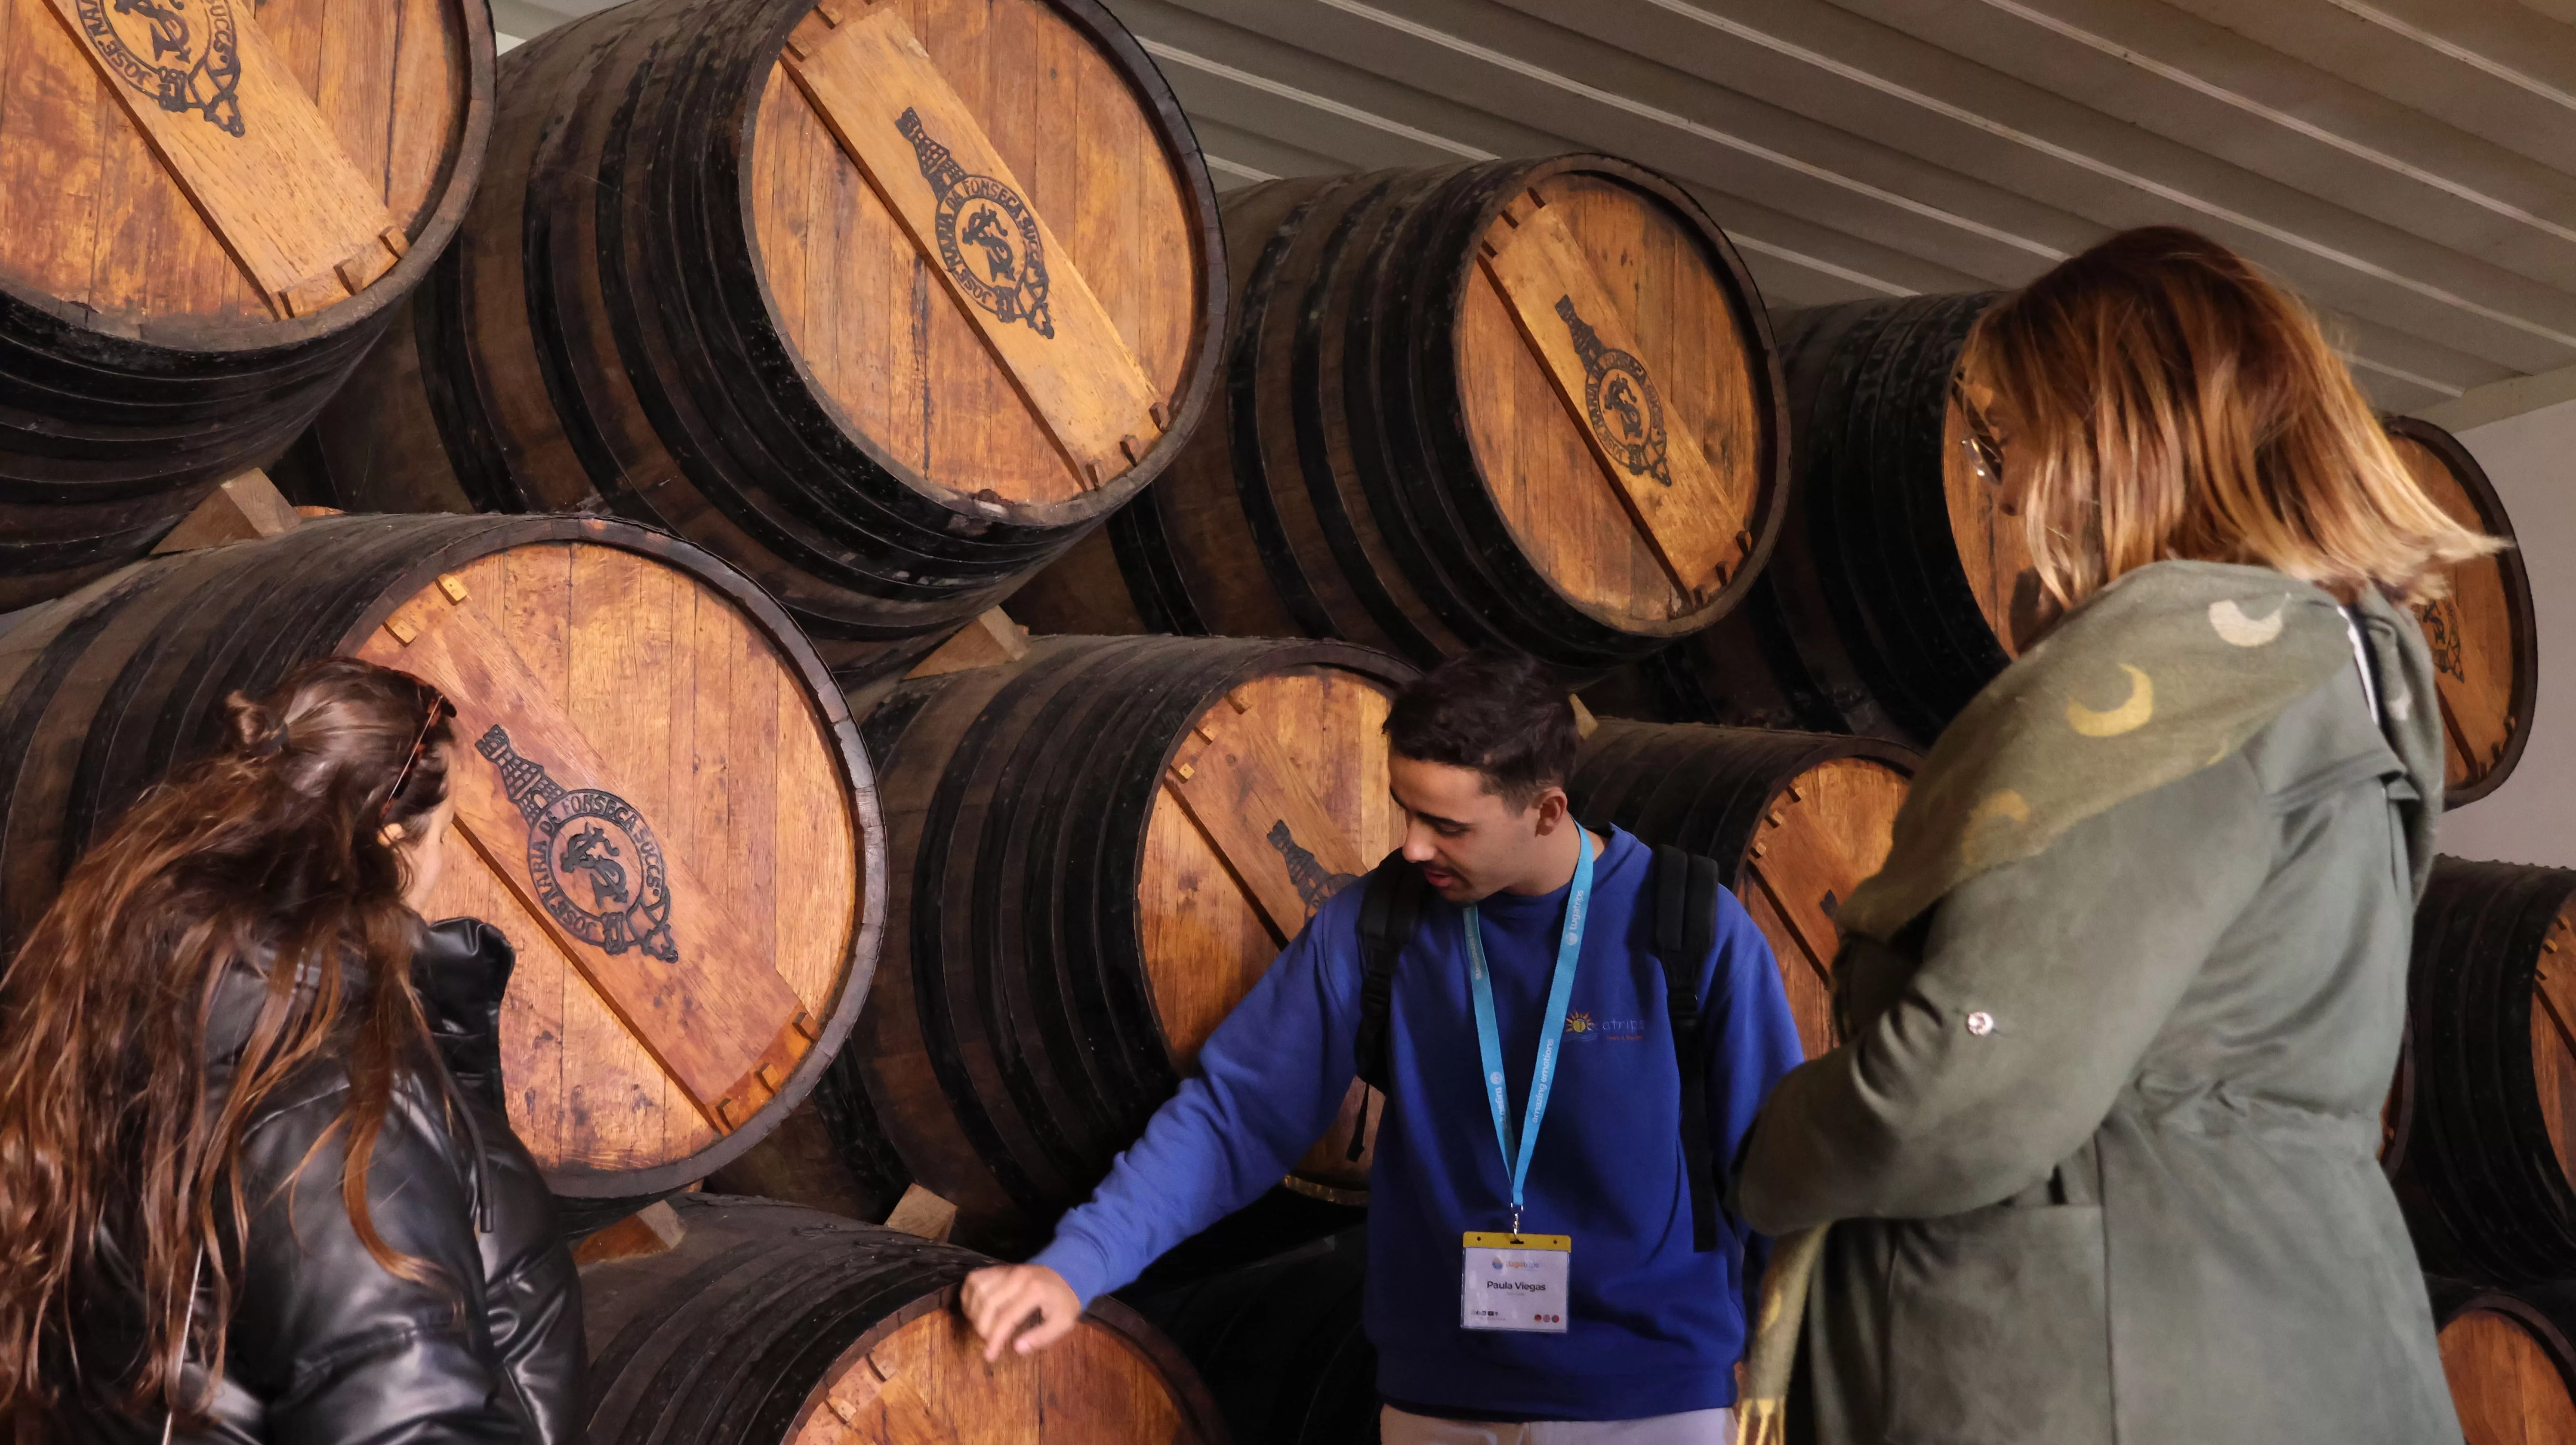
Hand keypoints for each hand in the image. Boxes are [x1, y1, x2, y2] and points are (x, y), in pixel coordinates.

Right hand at [959, 1263, 1080, 1361]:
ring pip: (978, 1290)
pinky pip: (974, 1279)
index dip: (995, 1339)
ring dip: (974, 1313)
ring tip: (982, 1327)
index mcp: (1034, 1291)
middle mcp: (1017, 1277)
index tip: (989, 1357)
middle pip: (988, 1304)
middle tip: (989, 1342)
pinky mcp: (998, 1268)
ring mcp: (1006, 1270)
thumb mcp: (1063, 1323)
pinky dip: (969, 1296)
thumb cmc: (1064, 1301)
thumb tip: (1016, 1348)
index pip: (1007, 1317)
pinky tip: (975, 1310)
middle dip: (983, 1328)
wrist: (1066, 1272)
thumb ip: (1042, 1337)